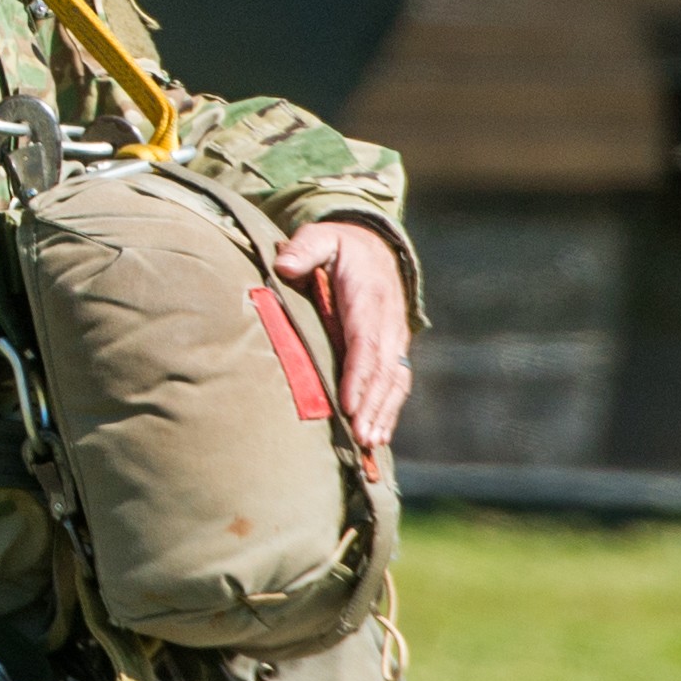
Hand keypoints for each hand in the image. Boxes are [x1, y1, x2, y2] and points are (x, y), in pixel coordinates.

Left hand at [274, 215, 417, 459]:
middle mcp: (388, 321)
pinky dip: (389, 410)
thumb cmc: (339, 246)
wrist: (375, 246)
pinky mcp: (395, 349)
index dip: (358, 375)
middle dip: (372, 405)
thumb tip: (284, 265)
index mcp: (369, 297)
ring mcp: (394, 337)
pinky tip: (378, 437)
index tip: (348, 404)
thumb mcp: (320, 237)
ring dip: (383, 413)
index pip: (364, 341)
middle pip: (382, 369)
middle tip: (361, 438)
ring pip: (394, 380)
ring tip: (370, 444)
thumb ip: (303, 249)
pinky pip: (396, 382)